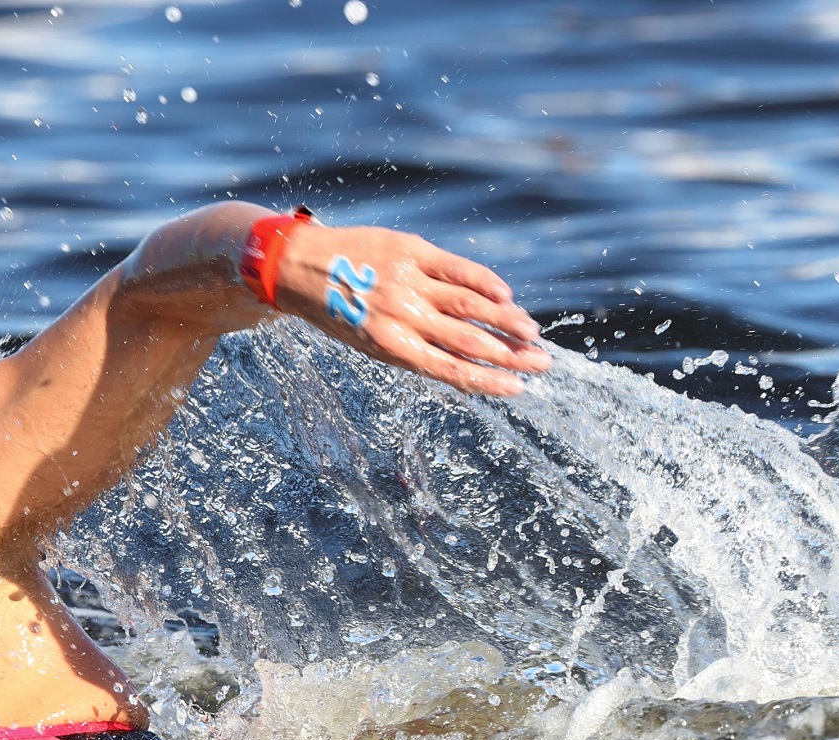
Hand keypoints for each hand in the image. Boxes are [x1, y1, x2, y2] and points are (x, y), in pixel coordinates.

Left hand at [273, 225, 548, 395]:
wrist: (296, 267)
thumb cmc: (336, 312)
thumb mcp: (368, 342)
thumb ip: (414, 350)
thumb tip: (464, 363)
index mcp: (390, 347)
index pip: (451, 369)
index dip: (488, 381)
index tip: (518, 389)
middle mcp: (402, 317)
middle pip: (470, 340)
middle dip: (510, 355)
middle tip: (542, 364)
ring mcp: (408, 282)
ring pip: (470, 304)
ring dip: (506, 320)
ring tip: (531, 333)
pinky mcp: (410, 251)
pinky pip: (456, 268)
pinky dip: (484, 281)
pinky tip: (505, 294)